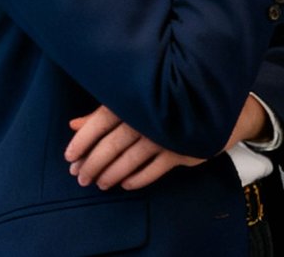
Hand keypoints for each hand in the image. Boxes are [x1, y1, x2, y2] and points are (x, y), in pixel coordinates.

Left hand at [64, 105, 203, 190]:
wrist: (213, 104)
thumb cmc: (166, 102)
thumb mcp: (134, 102)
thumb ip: (103, 113)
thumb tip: (73, 125)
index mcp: (134, 100)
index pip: (100, 122)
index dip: (82, 141)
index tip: (69, 157)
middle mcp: (148, 117)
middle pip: (111, 145)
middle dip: (92, 164)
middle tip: (81, 177)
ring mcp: (165, 135)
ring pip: (130, 161)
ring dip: (111, 175)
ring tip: (100, 183)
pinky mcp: (182, 150)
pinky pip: (153, 170)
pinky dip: (137, 180)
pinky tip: (125, 183)